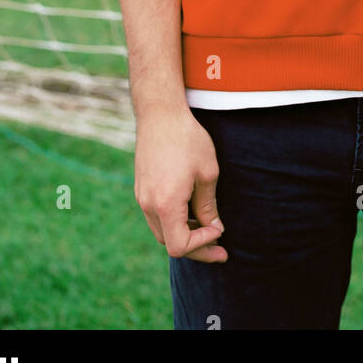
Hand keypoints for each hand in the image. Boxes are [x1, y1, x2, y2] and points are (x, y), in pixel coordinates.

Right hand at [134, 107, 227, 262]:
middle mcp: (149, 205)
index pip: (179, 246)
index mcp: (165, 205)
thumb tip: (214, 228)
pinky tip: (191, 210)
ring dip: (184, 234)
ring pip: (162, 230)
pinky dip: (174, 220)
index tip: (219, 230)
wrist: (161, 113)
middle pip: (169, 242)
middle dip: (196, 247)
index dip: (202, 245)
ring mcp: (142, 197)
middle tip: (220, 248)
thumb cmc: (188, 139)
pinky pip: (156, 215)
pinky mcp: (141, 187)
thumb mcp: (207, 173)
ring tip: (207, 228)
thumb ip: (209, 206)